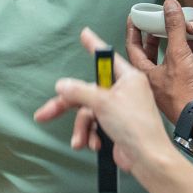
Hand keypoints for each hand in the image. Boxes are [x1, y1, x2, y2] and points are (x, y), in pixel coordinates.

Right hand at [34, 28, 184, 184]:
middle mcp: (123, 91)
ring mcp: (119, 110)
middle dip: (67, 107)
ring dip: (82, 128)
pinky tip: (92, 145)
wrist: (147, 159)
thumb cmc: (134, 125)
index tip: (84, 34)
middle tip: (44, 113)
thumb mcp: (102, 102)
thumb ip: (79, 91)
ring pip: (88, 112)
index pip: (106, 57)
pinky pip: (95, 126)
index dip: (93, 46)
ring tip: (80, 142)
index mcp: (127, 78)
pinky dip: (90, 136)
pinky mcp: (116, 127)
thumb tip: (61, 85)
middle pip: (87, 91)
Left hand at [125, 0, 192, 123]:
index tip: (135, 16)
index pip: (132, 46)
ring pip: (172, 61)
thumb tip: (169, 4)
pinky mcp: (188, 91)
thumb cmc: (183, 91)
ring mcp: (171, 87)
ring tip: (183, 30)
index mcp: (143, 73)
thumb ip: (174, 28)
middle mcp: (155, 81)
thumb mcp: (178, 54)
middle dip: (155, 37)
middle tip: (158, 22)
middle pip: (151, 54)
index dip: (133, 30)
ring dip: (178, 46)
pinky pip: (191, 70)